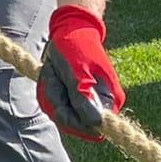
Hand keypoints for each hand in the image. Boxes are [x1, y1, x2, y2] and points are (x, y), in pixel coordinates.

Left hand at [38, 5, 124, 141]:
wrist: (70, 32)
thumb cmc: (76, 47)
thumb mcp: (77, 70)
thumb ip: (84, 95)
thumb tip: (95, 122)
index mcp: (110, 100)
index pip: (92, 129)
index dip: (72, 118)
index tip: (64, 96)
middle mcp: (101, 105)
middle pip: (73, 124)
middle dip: (59, 104)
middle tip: (59, 80)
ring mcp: (87, 102)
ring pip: (61, 115)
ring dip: (53, 95)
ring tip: (57, 75)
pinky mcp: (75, 98)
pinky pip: (57, 107)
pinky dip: (50, 93)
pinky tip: (54, 78)